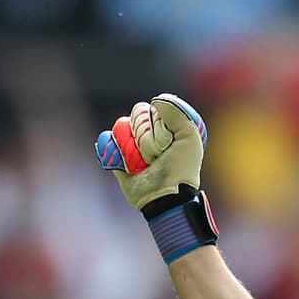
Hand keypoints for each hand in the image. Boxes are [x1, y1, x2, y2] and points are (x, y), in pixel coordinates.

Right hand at [96, 94, 206, 211]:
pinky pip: (108, 143)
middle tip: (157, 156)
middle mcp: (146, 134)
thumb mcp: (189, 138)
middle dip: (146, 136)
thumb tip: (154, 102)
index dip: (158, 124)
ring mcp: (130, 146)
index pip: (150, 110)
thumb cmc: (180, 169)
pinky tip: (128, 165)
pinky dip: (115, 150)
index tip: (169, 143)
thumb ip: (177, 112)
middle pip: (136, 117)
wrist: (165, 196)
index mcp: (162, 128)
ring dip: (133, 146)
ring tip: (144, 163)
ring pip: (122, 129)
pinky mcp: (117, 159)